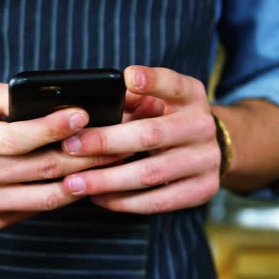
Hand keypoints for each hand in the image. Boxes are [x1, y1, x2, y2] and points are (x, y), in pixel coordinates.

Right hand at [0, 78, 124, 229]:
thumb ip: (8, 94)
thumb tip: (53, 97)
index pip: (16, 137)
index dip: (53, 127)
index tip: (84, 114)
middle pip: (40, 168)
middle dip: (85, 153)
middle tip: (118, 138)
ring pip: (46, 195)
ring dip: (85, 177)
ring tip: (114, 160)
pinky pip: (39, 208)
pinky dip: (66, 193)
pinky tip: (86, 177)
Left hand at [60, 66, 219, 213]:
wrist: (207, 150)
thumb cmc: (168, 120)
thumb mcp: (158, 100)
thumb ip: (130, 99)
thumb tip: (86, 109)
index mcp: (190, 95)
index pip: (172, 83)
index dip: (151, 80)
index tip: (128, 77)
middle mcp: (203, 125)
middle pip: (151, 134)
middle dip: (105, 142)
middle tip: (70, 147)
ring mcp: (206, 160)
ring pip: (151, 174)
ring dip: (107, 180)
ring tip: (75, 183)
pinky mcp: (204, 190)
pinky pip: (158, 201)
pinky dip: (124, 202)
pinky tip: (99, 197)